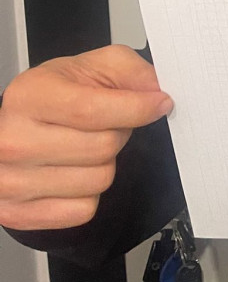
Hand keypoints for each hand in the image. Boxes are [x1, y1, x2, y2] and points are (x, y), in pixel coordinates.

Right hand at [0, 45, 172, 230]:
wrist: (21, 125)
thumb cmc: (55, 95)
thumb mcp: (94, 67)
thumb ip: (130, 71)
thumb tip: (156, 92)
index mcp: (30, 96)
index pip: (92, 110)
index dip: (136, 108)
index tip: (159, 103)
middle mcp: (13, 140)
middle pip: (102, 148)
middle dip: (119, 133)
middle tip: (107, 124)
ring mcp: (11, 182)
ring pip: (98, 181)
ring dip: (105, 163)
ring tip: (87, 145)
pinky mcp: (18, 214)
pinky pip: (83, 210)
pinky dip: (89, 193)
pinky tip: (74, 172)